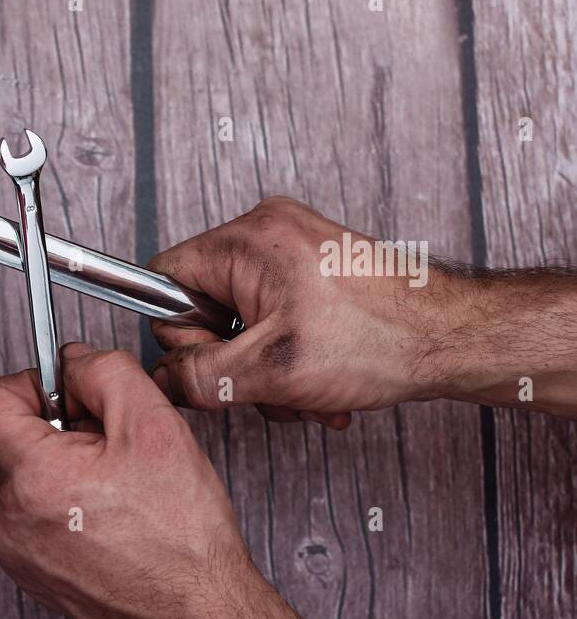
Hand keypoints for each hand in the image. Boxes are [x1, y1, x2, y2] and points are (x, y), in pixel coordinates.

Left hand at [0, 343, 267, 618]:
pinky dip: (55, 500)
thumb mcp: (155, 426)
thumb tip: (72, 361)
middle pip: (2, 437)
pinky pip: (23, 511)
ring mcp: (9, 548)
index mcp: (30, 478)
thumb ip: (104, 372)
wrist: (193, 614)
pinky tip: (101, 514)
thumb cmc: (181, 538)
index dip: (27, 385)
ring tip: (109, 486)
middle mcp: (5, 518)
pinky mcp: (22, 569)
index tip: (65, 396)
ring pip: (14, 473)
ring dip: (55, 464)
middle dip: (51, 427)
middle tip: (106, 446)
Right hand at [147, 196, 476, 427]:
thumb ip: (200, 376)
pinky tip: (319, 380)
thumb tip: (165, 380)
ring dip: (263, 368)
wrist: (454, 338)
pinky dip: (288, 357)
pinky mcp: (312, 270)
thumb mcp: (270, 371)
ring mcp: (292, 249)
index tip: (219, 360)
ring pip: (239, 321)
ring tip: (305, 387)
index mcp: (246, 240)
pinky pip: (271, 317)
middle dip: (233, 359)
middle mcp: (266, 232)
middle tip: (270, 379)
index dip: (181, 333)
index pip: (163, 280)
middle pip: (203, 306)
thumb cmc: (382, 339)